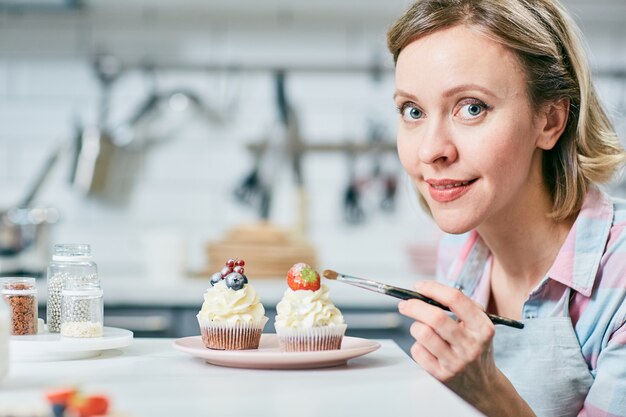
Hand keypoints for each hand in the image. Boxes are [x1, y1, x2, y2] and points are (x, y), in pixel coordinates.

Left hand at [399, 280, 496, 405]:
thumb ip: (460, 305)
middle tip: (405, 304)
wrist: (483, 385)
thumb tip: (427, 290)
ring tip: (420, 328)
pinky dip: (417, 345)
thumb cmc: (475, 347)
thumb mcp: (479, 325)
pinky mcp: (442, 375)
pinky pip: (418, 351)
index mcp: (482, 327)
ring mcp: (456, 362)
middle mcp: (471, 345)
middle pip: (435, 317)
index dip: (433, 288)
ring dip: (415, 326)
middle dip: (414, 306)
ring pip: (423, 333)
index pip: (455, 299)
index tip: (419, 286)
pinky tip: (426, 347)